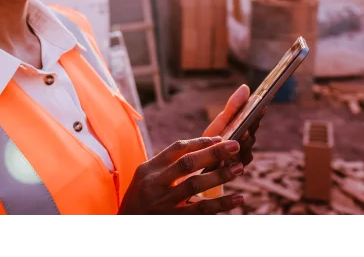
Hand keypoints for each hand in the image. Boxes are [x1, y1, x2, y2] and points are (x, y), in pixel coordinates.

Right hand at [118, 137, 245, 214]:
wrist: (125, 225)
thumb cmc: (139, 200)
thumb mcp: (145, 178)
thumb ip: (166, 166)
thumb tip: (200, 151)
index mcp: (149, 169)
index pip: (177, 149)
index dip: (200, 142)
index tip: (219, 139)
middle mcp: (155, 184)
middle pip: (188, 163)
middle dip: (213, 153)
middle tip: (235, 146)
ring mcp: (163, 203)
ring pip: (196, 185)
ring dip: (220, 176)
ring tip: (238, 168)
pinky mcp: (173, 220)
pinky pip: (201, 211)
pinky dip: (221, 204)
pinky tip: (237, 199)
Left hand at [203, 84, 265, 168]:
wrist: (198, 166)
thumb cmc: (211, 141)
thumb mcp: (220, 123)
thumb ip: (233, 107)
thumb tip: (246, 87)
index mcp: (244, 131)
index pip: (254, 121)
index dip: (258, 114)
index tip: (261, 105)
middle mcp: (246, 146)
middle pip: (251, 136)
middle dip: (250, 128)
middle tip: (250, 121)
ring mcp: (241, 160)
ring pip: (245, 151)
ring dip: (243, 143)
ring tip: (241, 134)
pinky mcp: (232, 172)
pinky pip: (235, 166)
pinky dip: (232, 160)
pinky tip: (227, 156)